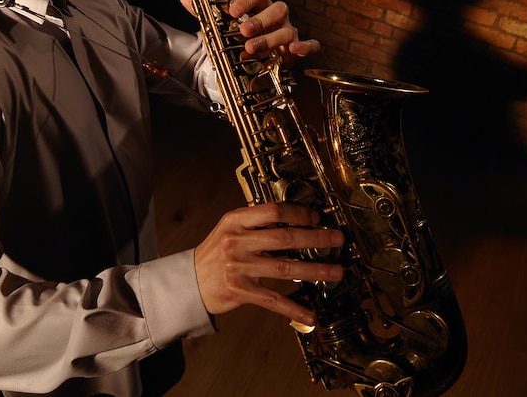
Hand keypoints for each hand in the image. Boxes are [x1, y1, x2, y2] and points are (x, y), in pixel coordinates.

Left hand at [180, 0, 321, 59]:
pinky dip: (306, 46)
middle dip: (259, 20)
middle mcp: (277, 16)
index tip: (233, 10)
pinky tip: (294, 50)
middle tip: (243, 31)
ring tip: (251, 48)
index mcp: (260, 5)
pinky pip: (309, 45)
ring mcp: (289, 31)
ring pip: (287, 30)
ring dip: (270, 38)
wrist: (252, 62)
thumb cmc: (240, 38)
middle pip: (277, 8)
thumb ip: (204, 12)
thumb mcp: (221, 26)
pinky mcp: (297, 48)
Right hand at [193, 202, 343, 325]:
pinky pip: (273, 300)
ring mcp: (239, 267)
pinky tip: (311, 314)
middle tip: (338, 240)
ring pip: (286, 268)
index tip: (317, 217)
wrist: (189, 283)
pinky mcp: (240, 291)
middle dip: (317, 239)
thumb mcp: (229, 229)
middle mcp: (237, 242)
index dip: (299, 213)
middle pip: (285, 238)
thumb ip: (255, 223)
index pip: (273, 211)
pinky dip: (294, 308)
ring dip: (316, 270)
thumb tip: (294, 219)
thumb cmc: (214, 254)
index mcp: (235, 221)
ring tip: (336, 271)